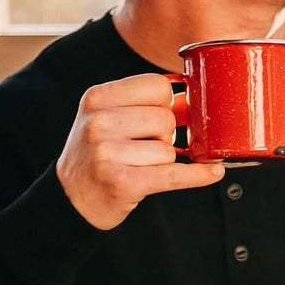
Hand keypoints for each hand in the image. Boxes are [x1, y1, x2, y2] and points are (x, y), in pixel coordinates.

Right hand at [56, 73, 225, 230]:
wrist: (71, 198)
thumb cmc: (95, 154)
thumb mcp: (107, 118)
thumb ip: (144, 105)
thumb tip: (190, 100)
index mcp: (97, 98)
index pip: (157, 86)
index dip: (165, 102)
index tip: (157, 115)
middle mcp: (99, 122)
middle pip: (166, 119)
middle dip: (164, 135)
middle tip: (143, 147)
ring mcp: (108, 153)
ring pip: (168, 150)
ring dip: (162, 160)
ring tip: (138, 165)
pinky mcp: (123, 182)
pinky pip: (175, 175)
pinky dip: (197, 175)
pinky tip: (212, 173)